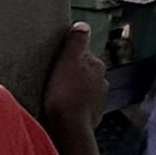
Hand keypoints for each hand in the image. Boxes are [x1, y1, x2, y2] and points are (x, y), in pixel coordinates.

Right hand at [37, 24, 104, 146]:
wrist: (70, 129)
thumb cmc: (65, 95)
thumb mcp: (68, 62)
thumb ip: (76, 43)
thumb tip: (82, 25)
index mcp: (97, 66)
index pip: (83, 54)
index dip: (68, 56)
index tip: (55, 60)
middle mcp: (102, 81)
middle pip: (84, 71)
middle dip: (71, 73)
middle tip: (52, 77)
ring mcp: (99, 99)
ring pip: (83, 88)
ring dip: (72, 89)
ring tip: (55, 94)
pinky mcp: (93, 114)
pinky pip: (81, 104)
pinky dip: (73, 104)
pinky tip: (61, 107)